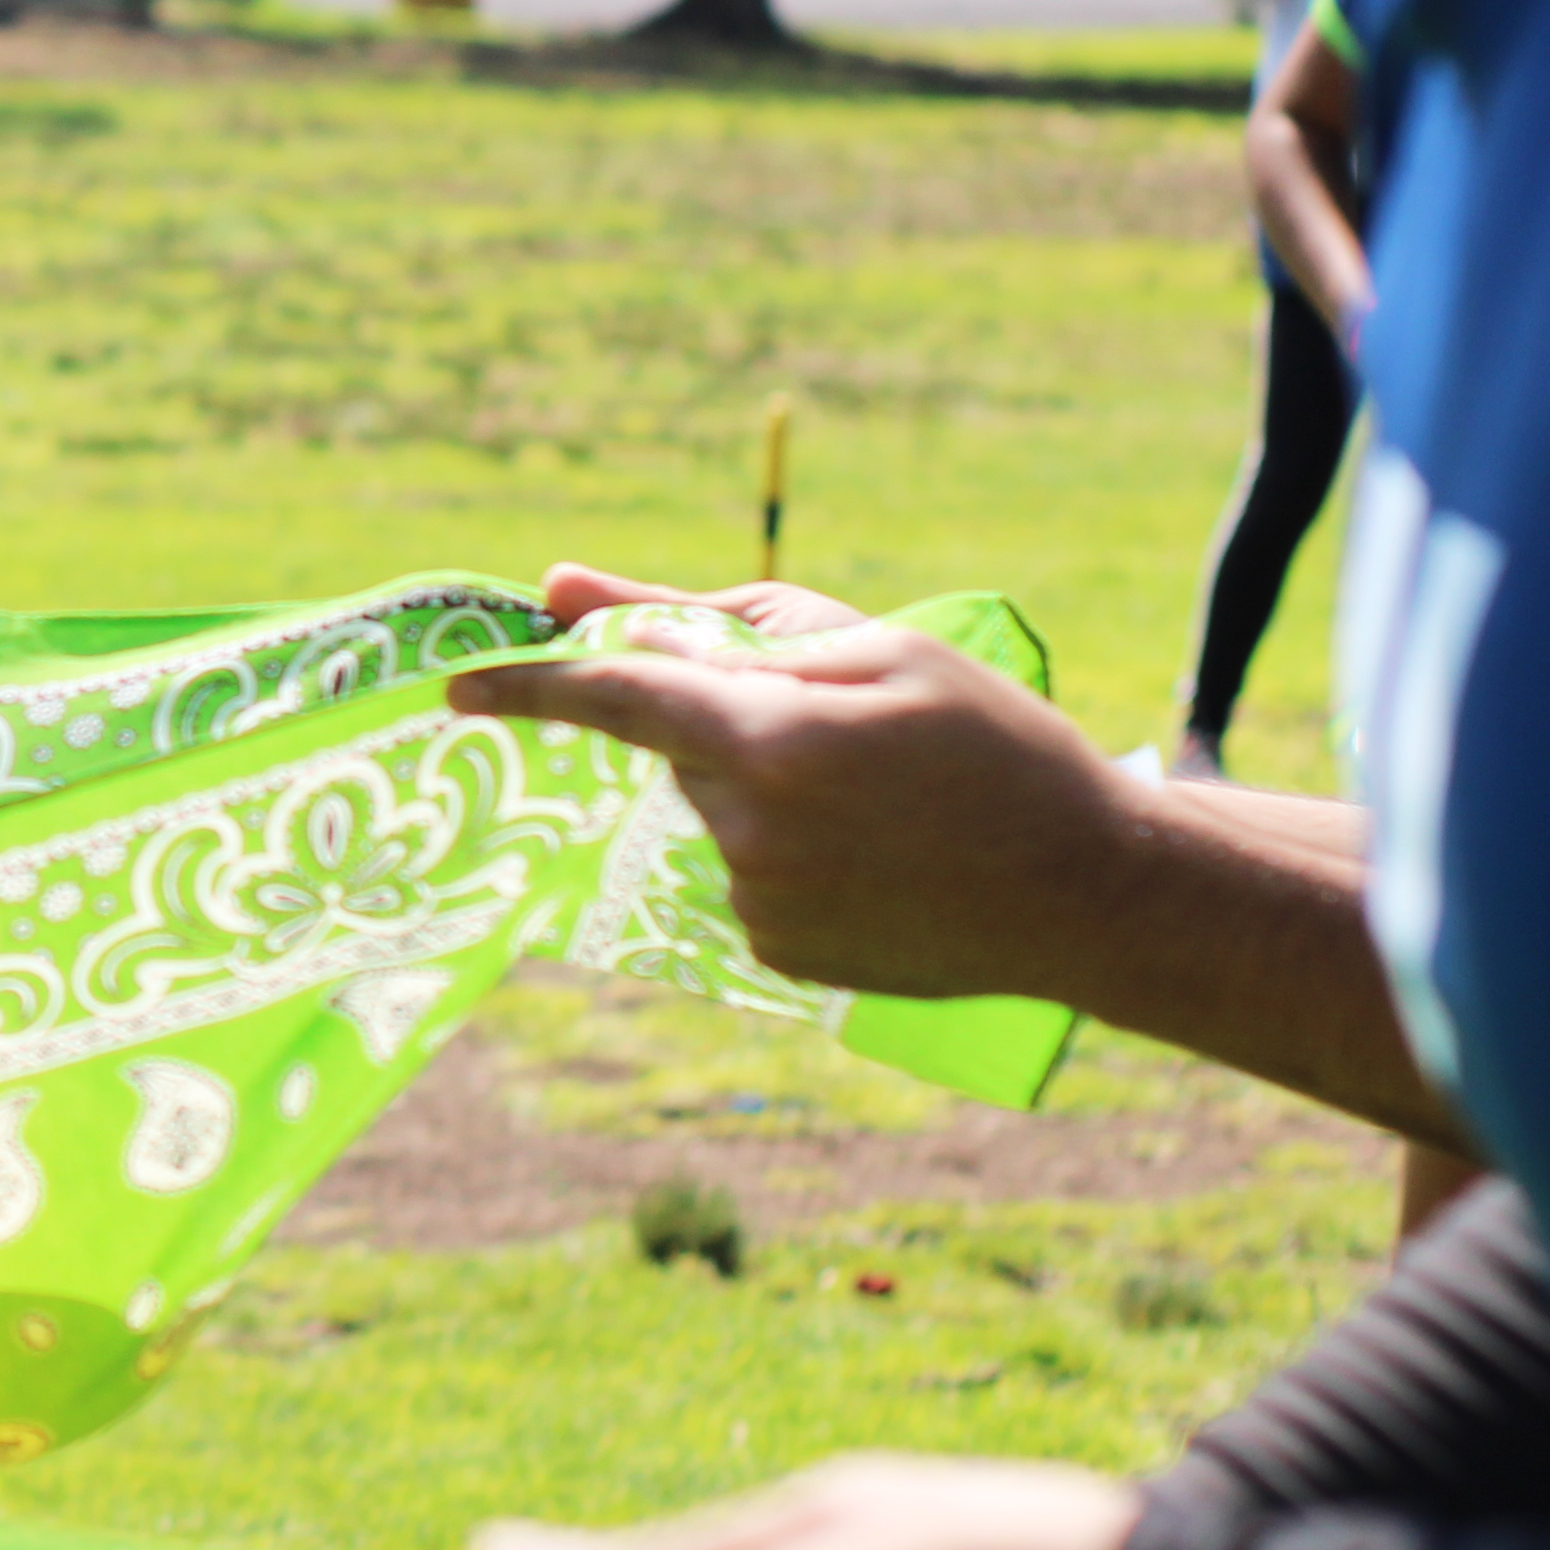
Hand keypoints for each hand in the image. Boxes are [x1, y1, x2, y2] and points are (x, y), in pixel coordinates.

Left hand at [449, 570, 1131, 1003]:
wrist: (1096, 893)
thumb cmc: (999, 745)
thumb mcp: (877, 647)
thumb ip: (712, 617)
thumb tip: (572, 595)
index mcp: (770, 739)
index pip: (613, 699)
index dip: (527, 688)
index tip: (454, 684)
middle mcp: (748, 831)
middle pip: (685, 749)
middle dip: (732, 724)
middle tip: (851, 731)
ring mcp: (762, 903)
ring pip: (719, 812)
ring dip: (768, 789)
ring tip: (889, 802)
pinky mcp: (780, 953)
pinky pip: (750, 874)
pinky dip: (792, 851)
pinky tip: (880, 856)